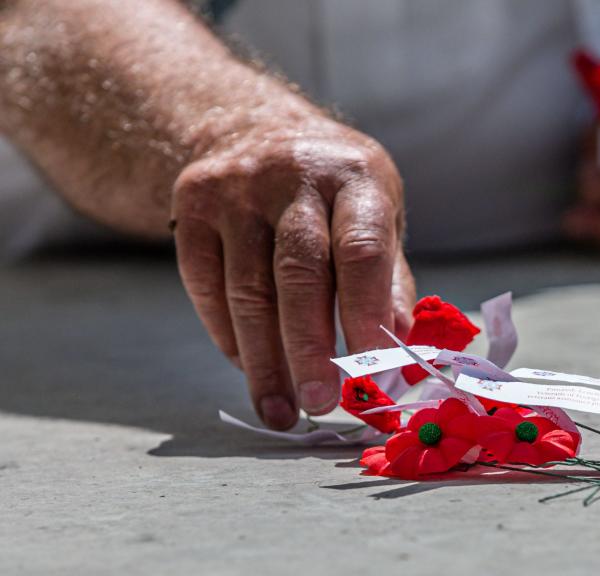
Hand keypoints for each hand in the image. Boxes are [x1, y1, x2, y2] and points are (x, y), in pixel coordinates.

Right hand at [172, 103, 414, 429]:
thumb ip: (388, 280)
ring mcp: (236, 188)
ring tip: (280, 410)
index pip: (361, 249)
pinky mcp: (192, 206)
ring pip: (247, 290)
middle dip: (308, 348)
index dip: (364, 312)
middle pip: (298, 273)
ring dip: (264, 361)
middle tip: (320, 403)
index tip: (370, 366)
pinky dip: (229, 336)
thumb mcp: (378, 216)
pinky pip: (206, 286)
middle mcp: (293, 175)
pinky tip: (249, 367)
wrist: (253, 130)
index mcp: (356, 176)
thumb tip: (396, 347)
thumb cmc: (334, 195)